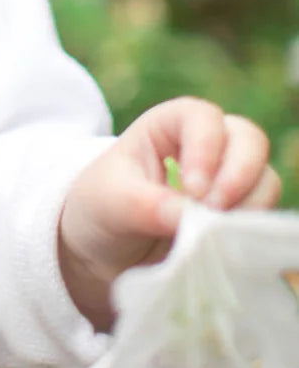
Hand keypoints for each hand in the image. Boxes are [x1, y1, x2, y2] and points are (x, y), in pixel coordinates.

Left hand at [57, 96, 280, 330]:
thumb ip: (147, 206)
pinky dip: (253, 228)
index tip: (193, 189)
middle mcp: (204, 146)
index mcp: (167, 126)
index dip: (206, 148)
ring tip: (218, 233)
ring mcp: (225, 180)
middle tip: (214, 211)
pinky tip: (228, 245)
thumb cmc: (101, 209)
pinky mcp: (236, 214)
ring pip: (264, 176)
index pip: (201, 117)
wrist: (103, 250)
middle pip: (247, 138)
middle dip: (239, 174)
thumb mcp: (111, 203)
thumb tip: (191, 218)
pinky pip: (264, 214)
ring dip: (250, 205)